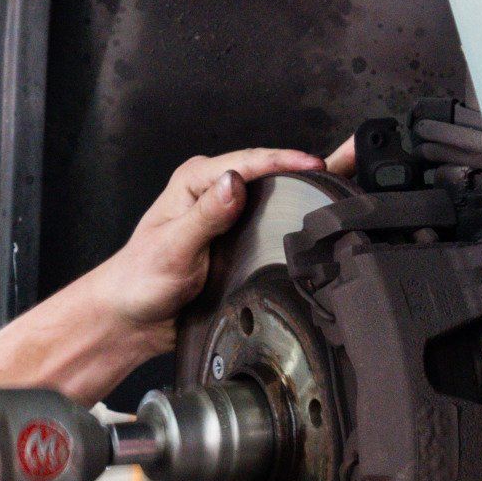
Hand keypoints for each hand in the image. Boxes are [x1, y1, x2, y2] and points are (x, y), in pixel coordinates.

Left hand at [88, 148, 329, 346]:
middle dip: (307, 169)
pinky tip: (318, 216)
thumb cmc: (140, 280)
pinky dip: (296, 216)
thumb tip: (234, 182)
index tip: (316, 167)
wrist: (133, 318)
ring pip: (274, 196)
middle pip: (268, 172)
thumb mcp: (173, 247)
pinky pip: (271, 223)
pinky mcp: (237, 240)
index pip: (248, 162)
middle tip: (348, 163)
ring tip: (345, 184)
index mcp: (196, 181)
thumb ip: (205, 215)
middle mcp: (214, 192)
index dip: (285, 162)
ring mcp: (228, 216)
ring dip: (306, 190)